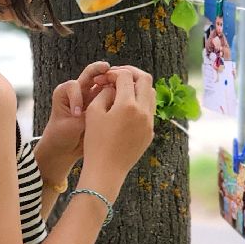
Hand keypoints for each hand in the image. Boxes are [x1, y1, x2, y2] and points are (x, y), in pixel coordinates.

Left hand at [38, 61, 111, 170]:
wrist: (64, 149)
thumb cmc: (60, 136)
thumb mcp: (70, 126)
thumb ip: (85, 117)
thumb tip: (104, 110)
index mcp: (65, 93)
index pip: (74, 86)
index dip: (77, 97)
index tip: (77, 114)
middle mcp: (79, 91)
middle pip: (90, 74)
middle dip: (99, 69)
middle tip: (107, 68)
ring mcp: (91, 97)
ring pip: (103, 83)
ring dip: (112, 81)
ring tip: (121, 81)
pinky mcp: (101, 105)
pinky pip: (111, 95)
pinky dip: (118, 94)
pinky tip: (126, 96)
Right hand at [81, 65, 154, 188]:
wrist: (106, 170)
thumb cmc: (95, 141)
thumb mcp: (93, 112)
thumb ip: (104, 93)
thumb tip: (113, 86)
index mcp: (127, 105)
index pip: (125, 76)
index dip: (114, 73)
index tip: (105, 77)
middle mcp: (143, 111)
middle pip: (145, 79)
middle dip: (131, 73)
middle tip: (118, 75)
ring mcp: (149, 123)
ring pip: (150, 94)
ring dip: (138, 87)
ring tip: (123, 90)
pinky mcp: (150, 133)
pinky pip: (149, 110)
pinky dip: (140, 103)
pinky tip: (126, 108)